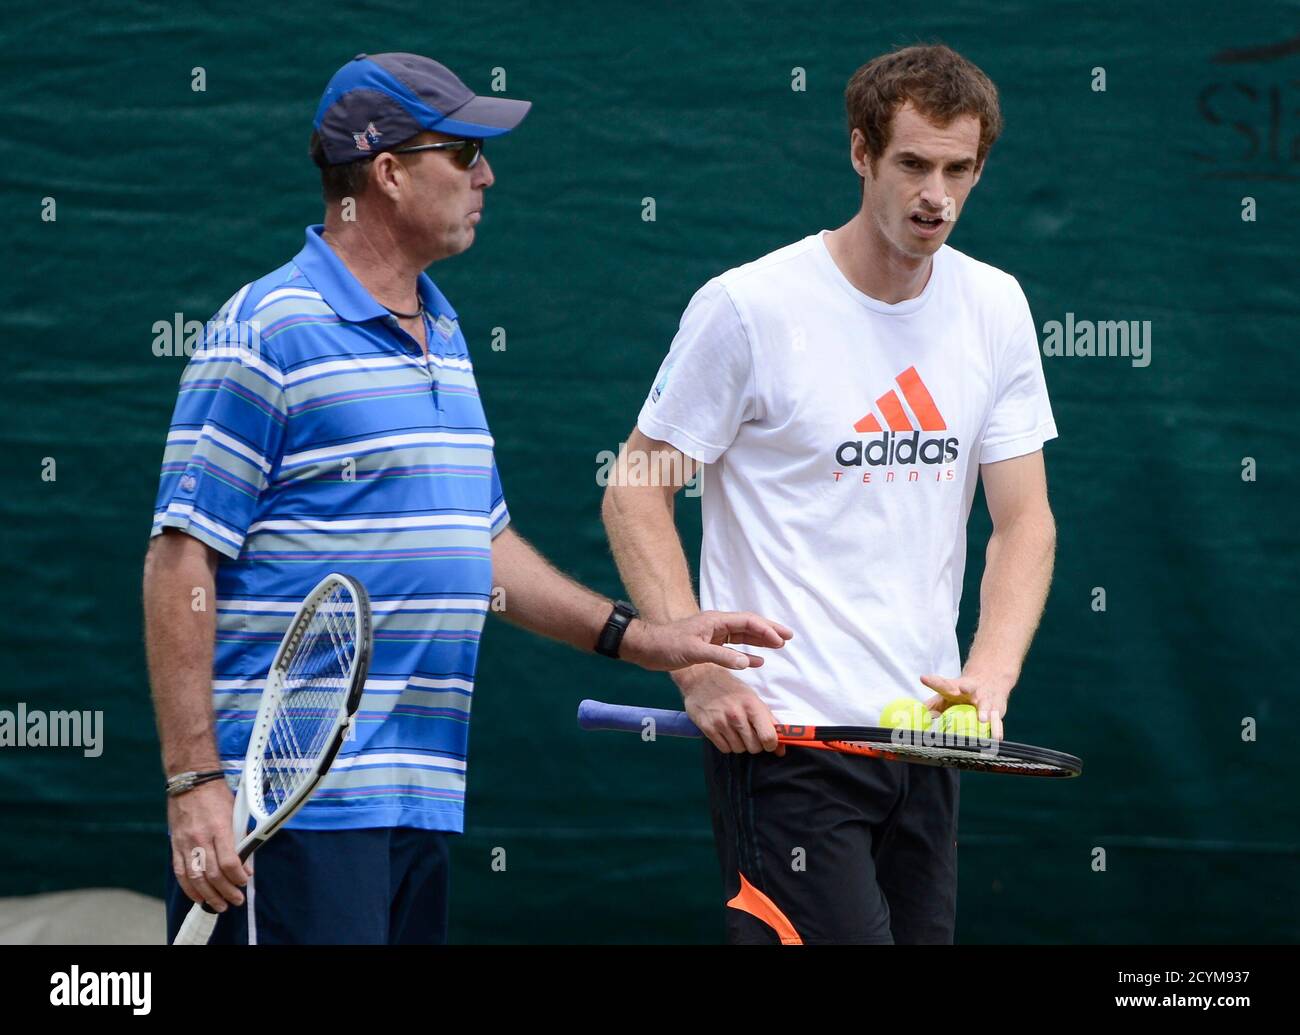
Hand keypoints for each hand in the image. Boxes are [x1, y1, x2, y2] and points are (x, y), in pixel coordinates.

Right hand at [168, 778, 249, 911]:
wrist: (191, 782)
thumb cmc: (217, 796)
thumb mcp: (235, 813)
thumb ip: (240, 840)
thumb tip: (246, 866)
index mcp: (220, 828)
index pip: (228, 860)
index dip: (237, 876)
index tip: (244, 882)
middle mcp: (201, 838)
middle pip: (212, 873)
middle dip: (226, 891)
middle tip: (236, 900)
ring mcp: (186, 843)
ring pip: (195, 877)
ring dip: (209, 895)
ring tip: (220, 905)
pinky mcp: (176, 846)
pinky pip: (181, 872)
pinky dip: (189, 888)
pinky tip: (198, 897)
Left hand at [618, 611, 792, 672]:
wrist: (646, 648)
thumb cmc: (667, 646)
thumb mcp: (694, 651)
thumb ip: (721, 657)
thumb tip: (748, 663)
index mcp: (715, 621)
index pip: (747, 621)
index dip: (766, 630)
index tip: (782, 639)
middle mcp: (717, 625)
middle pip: (749, 625)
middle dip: (769, 631)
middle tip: (789, 637)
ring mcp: (713, 635)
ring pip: (743, 636)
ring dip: (761, 641)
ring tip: (779, 646)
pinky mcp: (708, 646)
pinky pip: (733, 648)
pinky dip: (747, 654)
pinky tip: (758, 662)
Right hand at [673, 665, 785, 754]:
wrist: (700, 678)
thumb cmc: (730, 688)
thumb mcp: (752, 698)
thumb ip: (768, 721)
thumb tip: (781, 749)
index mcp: (751, 704)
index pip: (768, 737)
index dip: (771, 744)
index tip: (768, 742)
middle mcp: (736, 714)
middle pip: (754, 747)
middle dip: (755, 744)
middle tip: (750, 733)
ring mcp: (721, 722)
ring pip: (739, 749)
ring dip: (740, 744)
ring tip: (735, 730)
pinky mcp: (707, 728)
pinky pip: (724, 749)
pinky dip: (727, 744)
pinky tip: (725, 732)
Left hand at [919, 672, 1011, 739]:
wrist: (991, 679)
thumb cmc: (963, 690)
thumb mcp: (947, 693)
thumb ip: (932, 705)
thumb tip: (915, 717)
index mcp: (955, 687)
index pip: (942, 683)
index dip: (933, 681)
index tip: (924, 678)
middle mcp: (971, 690)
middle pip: (969, 687)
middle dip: (967, 687)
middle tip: (963, 689)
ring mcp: (985, 699)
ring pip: (986, 704)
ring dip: (984, 711)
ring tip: (981, 719)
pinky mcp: (997, 708)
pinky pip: (997, 720)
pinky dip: (997, 729)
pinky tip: (996, 738)